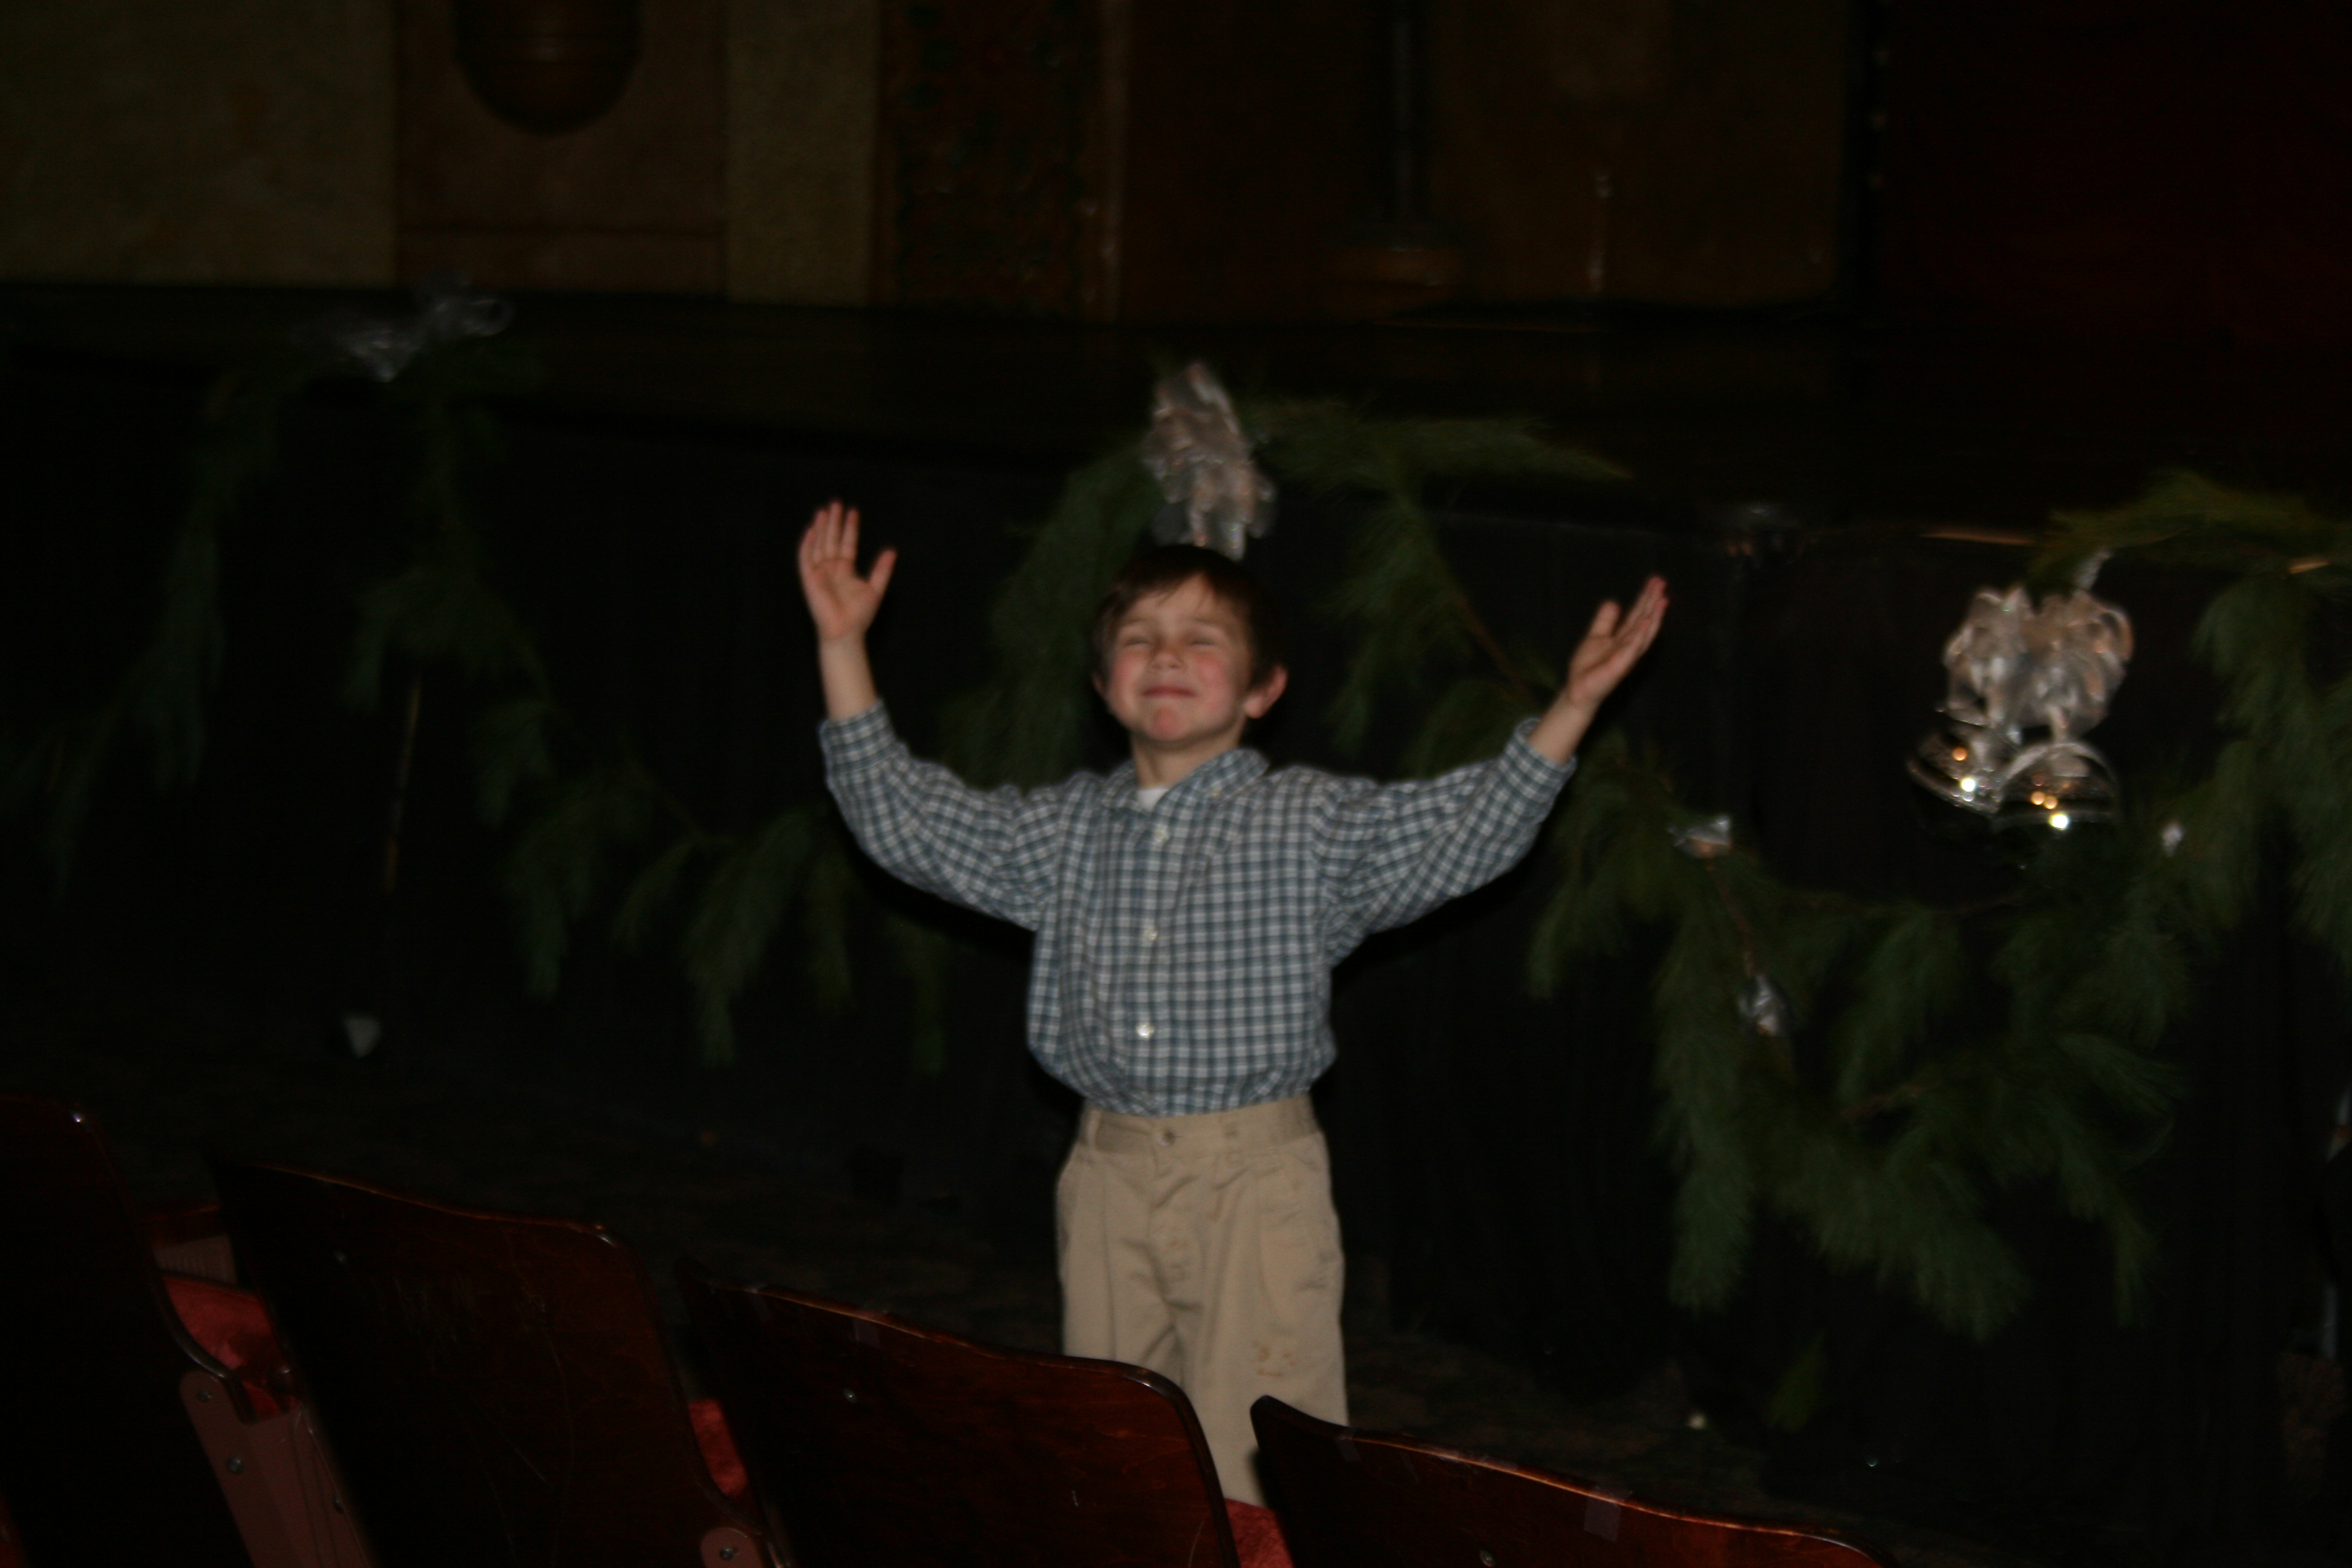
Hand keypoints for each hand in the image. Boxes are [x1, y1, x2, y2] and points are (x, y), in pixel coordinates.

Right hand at [798, 500, 896, 645]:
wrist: (846, 631)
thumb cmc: (859, 615)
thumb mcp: (875, 588)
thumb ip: (882, 569)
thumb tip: (892, 550)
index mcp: (846, 570)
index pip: (847, 543)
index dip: (850, 528)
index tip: (853, 511)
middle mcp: (831, 569)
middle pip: (831, 540)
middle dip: (833, 522)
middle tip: (836, 503)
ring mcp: (819, 573)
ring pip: (819, 545)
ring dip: (821, 528)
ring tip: (824, 511)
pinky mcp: (809, 579)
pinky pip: (805, 558)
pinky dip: (807, 544)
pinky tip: (811, 530)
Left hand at [1528, 574, 1667, 764]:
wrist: (1578, 691)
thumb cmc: (1588, 668)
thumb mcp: (1596, 637)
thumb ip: (1605, 621)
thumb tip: (1614, 602)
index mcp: (1624, 637)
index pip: (1638, 614)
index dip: (1646, 597)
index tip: (1655, 580)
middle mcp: (1629, 645)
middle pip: (1644, 620)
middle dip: (1653, 602)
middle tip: (1662, 582)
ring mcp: (1626, 656)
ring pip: (1643, 633)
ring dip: (1653, 617)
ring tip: (1661, 599)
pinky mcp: (1619, 667)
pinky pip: (1631, 649)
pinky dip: (1639, 636)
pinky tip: (1645, 622)